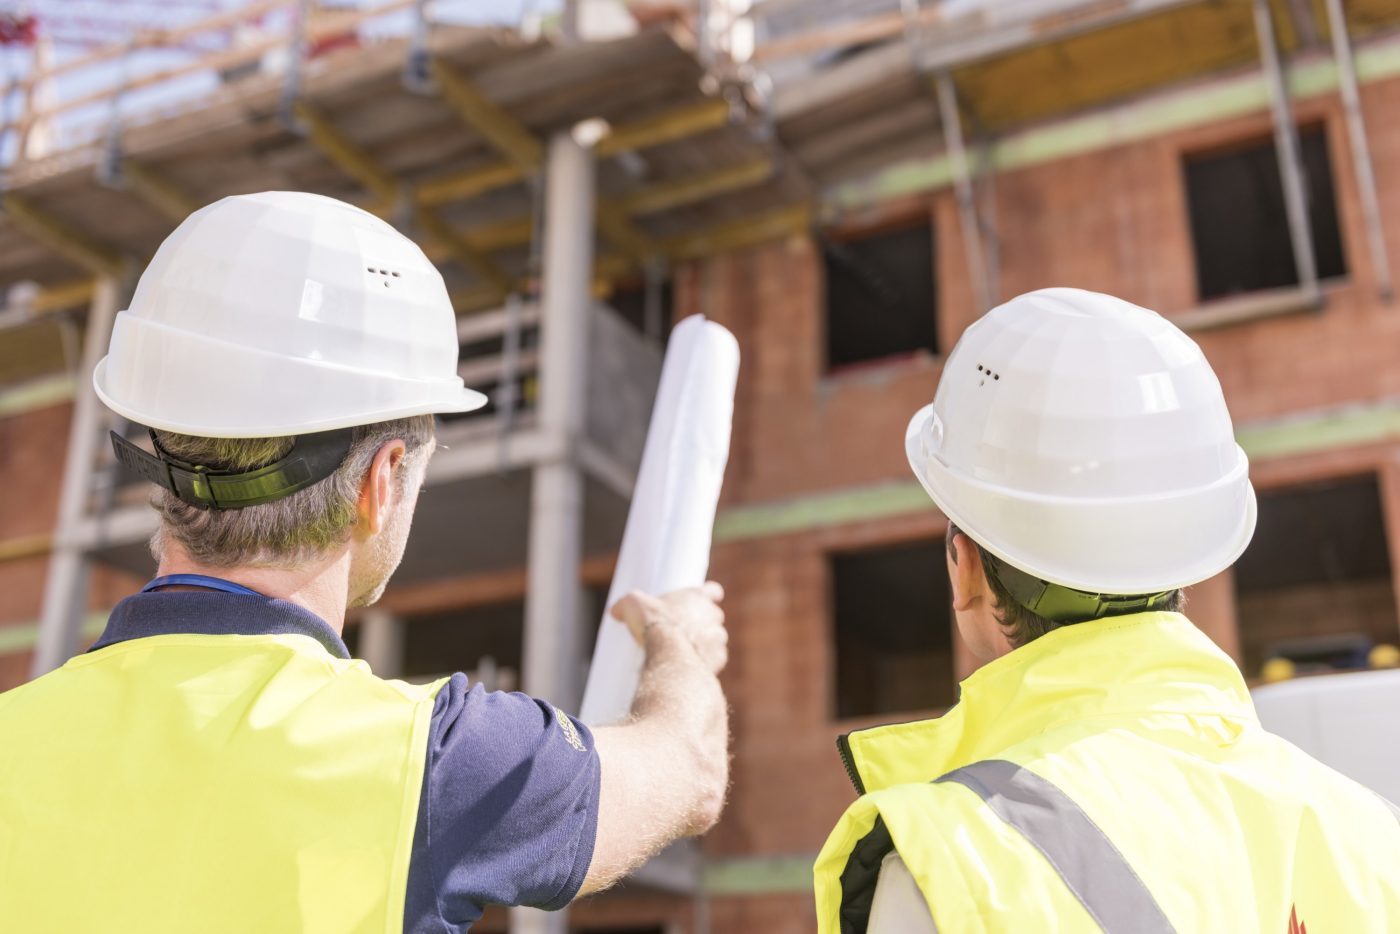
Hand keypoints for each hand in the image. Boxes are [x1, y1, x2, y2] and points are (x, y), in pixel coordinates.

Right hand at [611, 582, 727, 673]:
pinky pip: (715, 659)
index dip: (708, 594)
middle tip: (680, 629)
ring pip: (715, 638)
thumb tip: (616, 610)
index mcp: (697, 598)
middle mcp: (712, 616)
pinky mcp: (719, 660)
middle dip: (700, 622)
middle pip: (713, 616)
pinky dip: (705, 661)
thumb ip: (626, 604)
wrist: (670, 659)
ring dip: (704, 642)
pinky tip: (689, 665)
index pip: (712, 590)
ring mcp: (717, 639)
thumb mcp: (633, 606)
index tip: (704, 598)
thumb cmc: (655, 626)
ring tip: (683, 650)